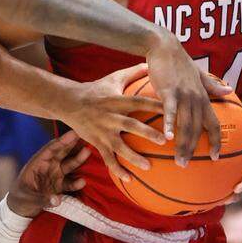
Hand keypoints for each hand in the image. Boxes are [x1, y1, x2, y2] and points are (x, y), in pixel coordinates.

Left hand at [6, 131, 89, 217]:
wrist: (21, 209)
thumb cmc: (20, 198)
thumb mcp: (27, 198)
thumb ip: (42, 199)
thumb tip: (57, 200)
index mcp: (37, 163)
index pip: (50, 149)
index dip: (61, 142)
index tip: (73, 134)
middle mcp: (48, 167)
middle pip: (61, 153)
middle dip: (72, 145)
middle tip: (85, 135)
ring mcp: (55, 175)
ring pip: (68, 165)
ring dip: (78, 159)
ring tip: (87, 152)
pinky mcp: (59, 185)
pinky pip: (70, 182)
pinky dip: (76, 183)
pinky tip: (82, 182)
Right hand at [63, 63, 167, 180]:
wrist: (68, 102)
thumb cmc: (96, 90)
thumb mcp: (113, 78)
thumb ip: (133, 73)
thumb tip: (150, 62)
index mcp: (118, 100)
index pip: (140, 102)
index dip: (155, 105)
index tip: (173, 110)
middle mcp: (111, 117)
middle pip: (131, 125)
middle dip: (148, 133)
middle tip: (165, 141)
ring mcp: (103, 132)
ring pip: (119, 147)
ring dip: (134, 157)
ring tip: (149, 167)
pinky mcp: (97, 143)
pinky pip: (108, 159)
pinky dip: (118, 170)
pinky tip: (130, 180)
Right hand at [145, 31, 232, 165]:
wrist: (165, 46)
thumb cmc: (180, 62)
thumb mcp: (200, 74)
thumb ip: (214, 85)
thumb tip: (230, 90)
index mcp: (203, 97)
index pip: (213, 123)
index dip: (216, 141)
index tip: (216, 157)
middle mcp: (197, 99)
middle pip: (198, 129)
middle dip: (194, 150)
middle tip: (187, 166)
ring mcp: (184, 95)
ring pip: (186, 124)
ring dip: (182, 144)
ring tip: (178, 161)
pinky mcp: (169, 91)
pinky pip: (170, 112)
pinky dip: (170, 125)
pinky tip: (166, 138)